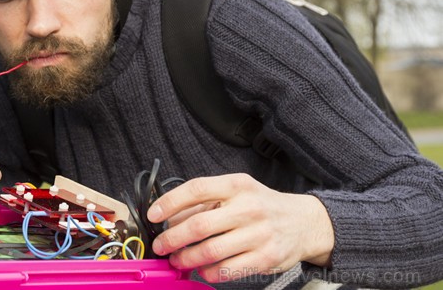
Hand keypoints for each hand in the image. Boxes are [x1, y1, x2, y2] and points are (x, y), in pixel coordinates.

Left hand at [147, 173, 333, 282]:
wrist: (304, 222)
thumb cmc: (262, 205)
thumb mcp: (236, 192)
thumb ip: (205, 203)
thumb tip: (170, 219)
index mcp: (237, 185)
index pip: (197, 189)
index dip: (170, 202)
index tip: (153, 214)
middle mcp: (248, 208)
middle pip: (199, 224)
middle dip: (172, 238)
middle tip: (160, 245)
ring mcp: (258, 234)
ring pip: (211, 251)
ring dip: (186, 259)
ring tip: (177, 260)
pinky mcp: (265, 258)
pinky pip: (228, 270)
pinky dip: (209, 272)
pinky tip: (201, 270)